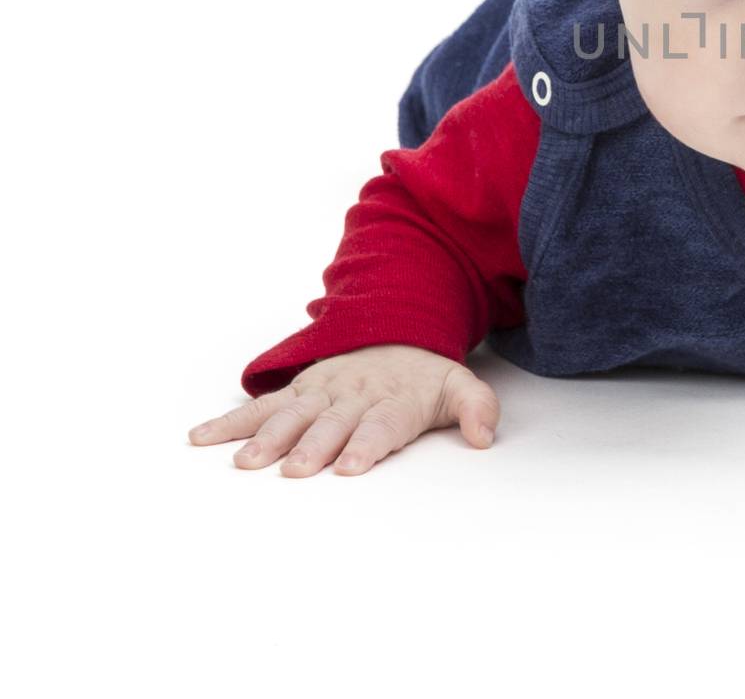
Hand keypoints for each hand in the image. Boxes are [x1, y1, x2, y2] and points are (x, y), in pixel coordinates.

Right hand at [187, 343, 499, 477]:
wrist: (396, 332)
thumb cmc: (424, 376)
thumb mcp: (460, 386)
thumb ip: (477, 409)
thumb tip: (485, 437)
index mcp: (393, 400)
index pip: (381, 424)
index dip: (366, 444)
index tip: (350, 466)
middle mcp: (353, 395)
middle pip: (332, 423)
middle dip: (313, 446)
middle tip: (295, 471)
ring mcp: (321, 392)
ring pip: (292, 414)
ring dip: (269, 438)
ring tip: (246, 463)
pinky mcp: (297, 390)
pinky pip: (262, 406)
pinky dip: (231, 421)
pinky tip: (201, 437)